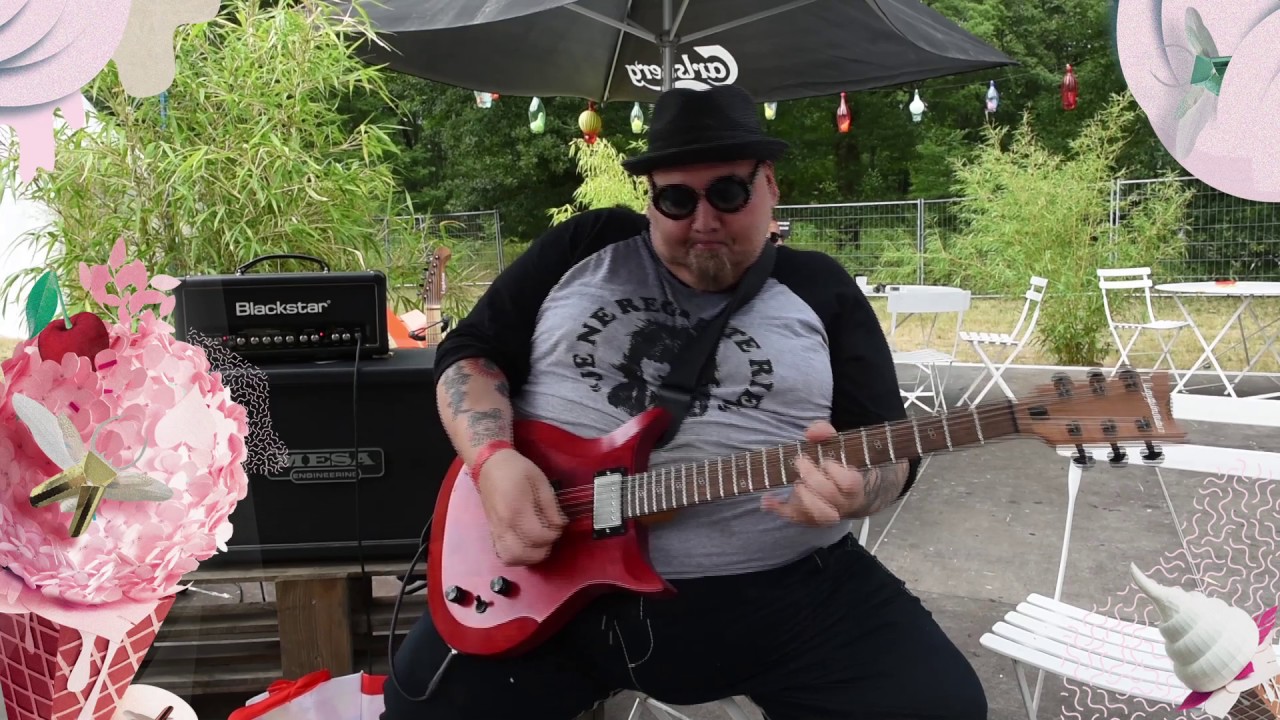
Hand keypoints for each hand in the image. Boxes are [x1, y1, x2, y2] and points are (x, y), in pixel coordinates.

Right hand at [474, 449, 567, 565]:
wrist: (489, 466)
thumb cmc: (517, 470)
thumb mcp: (540, 481)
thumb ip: (551, 506)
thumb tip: (560, 525)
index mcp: (517, 509)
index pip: (539, 536)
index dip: (554, 534)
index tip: (559, 524)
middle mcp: (504, 525)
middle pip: (524, 553)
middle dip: (543, 549)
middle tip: (550, 535)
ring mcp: (496, 531)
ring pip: (512, 558)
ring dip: (529, 557)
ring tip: (540, 543)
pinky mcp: (492, 533)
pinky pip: (503, 555)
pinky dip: (517, 557)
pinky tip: (527, 546)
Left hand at [761, 420, 896, 524]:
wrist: (847, 495)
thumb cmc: (839, 465)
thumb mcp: (835, 445)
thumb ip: (825, 433)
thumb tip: (811, 433)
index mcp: (854, 485)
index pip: (849, 483)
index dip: (835, 471)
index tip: (824, 460)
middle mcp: (844, 504)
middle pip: (831, 497)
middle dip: (813, 479)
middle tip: (801, 463)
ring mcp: (828, 515)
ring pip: (821, 516)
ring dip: (805, 500)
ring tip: (796, 484)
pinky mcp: (810, 520)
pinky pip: (796, 519)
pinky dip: (780, 509)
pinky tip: (768, 500)